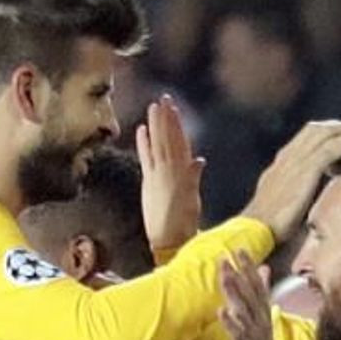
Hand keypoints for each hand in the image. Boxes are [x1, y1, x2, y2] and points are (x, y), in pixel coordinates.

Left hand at [135, 97, 203, 255]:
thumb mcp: (193, 198)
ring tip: (154, 107)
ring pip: (160, 144)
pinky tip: (141, 129)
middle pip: (170, 139)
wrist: (171, 240)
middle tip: (164, 99)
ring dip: (157, 125)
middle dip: (167, 119)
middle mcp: (174, 171)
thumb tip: (199, 160)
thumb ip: (193, 177)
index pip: (181, 143)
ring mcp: (161, 175)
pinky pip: (148, 158)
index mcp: (186, 173)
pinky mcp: (150, 182)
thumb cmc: (184, 223)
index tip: (173, 109)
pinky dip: (145, 143)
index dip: (177, 125)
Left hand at [216, 251, 278, 339]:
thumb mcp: (263, 315)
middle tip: (226, 257)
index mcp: (263, 310)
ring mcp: (253, 332)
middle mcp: (260, 318)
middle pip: (250, 294)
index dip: (249, 267)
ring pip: (243, 309)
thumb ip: (263, 291)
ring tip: (224, 276)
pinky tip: (221, 311)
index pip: (257, 284)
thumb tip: (265, 268)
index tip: (240, 250)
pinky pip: (237, 333)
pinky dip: (230, 322)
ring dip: (233, 293)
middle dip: (238, 274)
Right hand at [243, 118, 340, 238]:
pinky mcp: (305, 172)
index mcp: (280, 165)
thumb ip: (293, 196)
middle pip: (316, 130)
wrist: (253, 231)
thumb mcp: (280, 205)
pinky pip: (330, 150)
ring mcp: (295, 162)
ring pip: (326, 135)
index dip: (326, 133)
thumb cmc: (265, 227)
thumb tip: (303, 201)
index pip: (304, 139)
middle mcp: (287, 158)